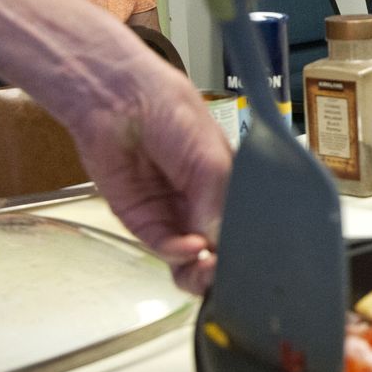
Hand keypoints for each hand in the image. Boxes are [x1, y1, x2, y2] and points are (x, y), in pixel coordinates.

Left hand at [71, 59, 232, 292]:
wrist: (120, 101)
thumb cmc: (170, 110)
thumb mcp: (212, 157)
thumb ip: (219, 203)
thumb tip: (220, 244)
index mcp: (227, 185)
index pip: (242, 226)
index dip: (246, 245)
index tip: (251, 258)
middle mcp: (202, 204)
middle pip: (218, 250)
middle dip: (223, 266)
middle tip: (227, 269)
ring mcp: (173, 214)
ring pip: (191, 260)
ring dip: (200, 271)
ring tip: (209, 266)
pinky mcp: (142, 221)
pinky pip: (164, 249)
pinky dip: (178, 254)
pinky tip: (191, 248)